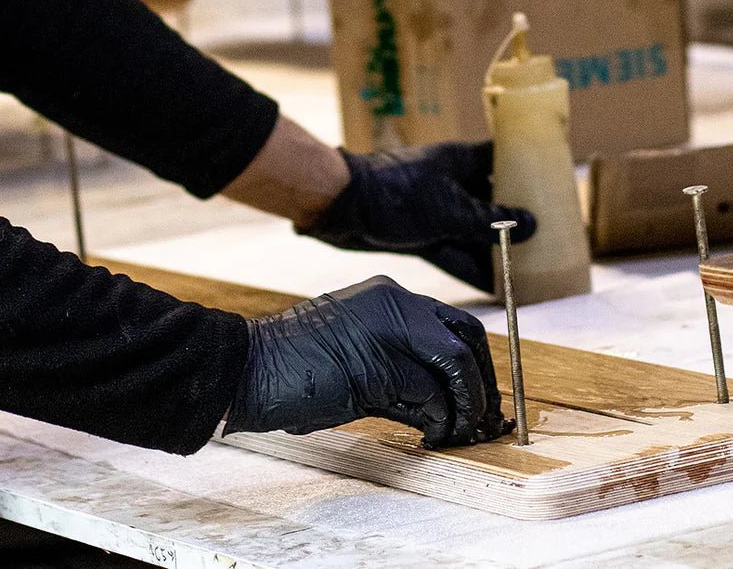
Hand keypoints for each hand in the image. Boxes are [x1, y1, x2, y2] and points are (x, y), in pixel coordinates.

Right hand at [224, 276, 509, 448]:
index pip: (455, 321)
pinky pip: (429, 395)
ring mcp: (388, 331)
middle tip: (482, 418)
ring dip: (463, 408)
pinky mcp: (379, 366)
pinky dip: (439, 421)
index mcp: (389, 295)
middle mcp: (395, 303)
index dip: (476, 361)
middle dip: (480, 382)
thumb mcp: (356, 347)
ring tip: (456, 433)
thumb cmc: (297, 364)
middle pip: (465, 338)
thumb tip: (443, 395)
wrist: (250, 366)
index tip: (481, 393)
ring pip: (453, 366)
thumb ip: (398, 358)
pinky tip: (432, 436)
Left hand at [299, 141, 534, 292]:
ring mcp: (436, 210)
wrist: (341, 207)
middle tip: (550, 236)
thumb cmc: (397, 195)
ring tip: (530, 269)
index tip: (552, 181)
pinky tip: (495, 285)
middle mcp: (452, 183)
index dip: (526, 165)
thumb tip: (532, 225)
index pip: (501, 156)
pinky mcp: (421, 235)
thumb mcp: (452, 210)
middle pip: (492, 198)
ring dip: (496, 248)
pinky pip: (455, 251)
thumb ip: (491, 221)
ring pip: (475, 229)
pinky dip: (472, 266)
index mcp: (461, 161)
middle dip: (516, 217)